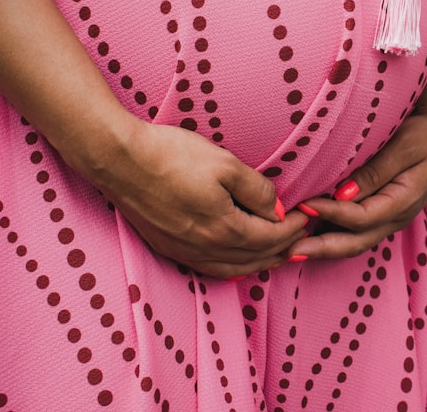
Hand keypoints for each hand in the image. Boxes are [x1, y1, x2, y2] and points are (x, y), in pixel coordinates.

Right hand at [81, 114, 309, 277]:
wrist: (120, 160)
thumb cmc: (172, 156)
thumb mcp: (225, 163)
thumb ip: (256, 189)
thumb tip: (275, 209)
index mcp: (224, 229)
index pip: (270, 237)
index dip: (293, 227)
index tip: (306, 215)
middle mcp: (205, 249)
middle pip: (255, 258)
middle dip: (282, 248)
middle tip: (301, 236)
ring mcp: (184, 252)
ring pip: (233, 269)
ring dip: (259, 262)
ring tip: (277, 252)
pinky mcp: (168, 248)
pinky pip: (209, 268)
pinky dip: (232, 268)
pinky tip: (238, 260)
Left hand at [287, 16, 426, 259]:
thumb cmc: (422, 135)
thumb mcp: (404, 147)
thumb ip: (376, 171)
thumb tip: (343, 194)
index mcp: (404, 201)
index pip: (362, 217)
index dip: (331, 214)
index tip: (304, 204)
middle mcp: (396, 217)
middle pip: (356, 242)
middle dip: (321, 247)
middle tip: (288, 248)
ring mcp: (388, 219)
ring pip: (354, 242)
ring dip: (323, 247)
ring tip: (291, 248)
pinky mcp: (380, 214)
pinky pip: (354, 233)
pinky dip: (331, 236)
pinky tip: (308, 234)